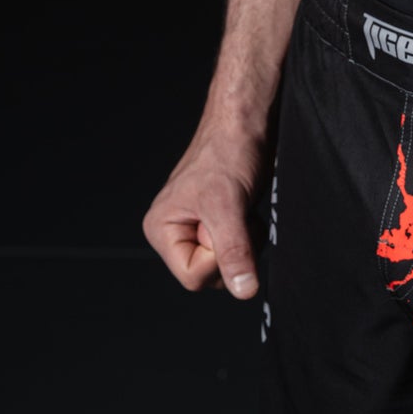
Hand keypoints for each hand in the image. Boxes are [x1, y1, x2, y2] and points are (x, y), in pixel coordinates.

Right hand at [142, 123, 267, 297]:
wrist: (247, 123)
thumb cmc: (227, 150)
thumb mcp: (228, 205)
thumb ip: (234, 251)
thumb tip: (243, 290)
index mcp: (161, 229)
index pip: (192, 278)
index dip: (216, 257)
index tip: (223, 223)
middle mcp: (176, 232)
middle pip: (210, 276)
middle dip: (232, 249)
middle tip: (234, 212)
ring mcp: (198, 229)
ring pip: (227, 265)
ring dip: (245, 242)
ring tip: (241, 208)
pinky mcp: (221, 223)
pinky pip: (238, 250)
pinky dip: (250, 234)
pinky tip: (247, 209)